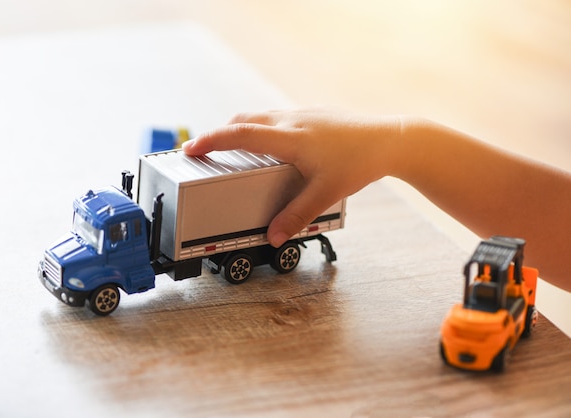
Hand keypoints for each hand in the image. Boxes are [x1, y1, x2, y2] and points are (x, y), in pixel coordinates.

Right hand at [183, 107, 400, 246]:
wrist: (390, 139)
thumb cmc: (359, 162)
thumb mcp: (326, 193)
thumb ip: (297, 216)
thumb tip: (274, 237)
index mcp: (289, 137)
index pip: (240, 135)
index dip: (211, 141)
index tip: (190, 148)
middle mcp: (291, 120)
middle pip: (245, 119)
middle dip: (222, 134)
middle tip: (209, 151)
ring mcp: (303, 114)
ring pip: (262, 116)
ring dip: (243, 129)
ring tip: (238, 151)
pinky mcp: (314, 114)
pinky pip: (278, 117)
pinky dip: (264, 128)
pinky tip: (275, 146)